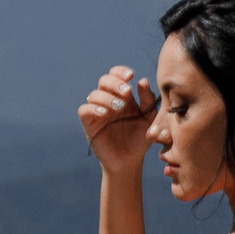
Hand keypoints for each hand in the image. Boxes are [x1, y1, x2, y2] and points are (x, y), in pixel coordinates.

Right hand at [80, 65, 156, 179]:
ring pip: (94, 94)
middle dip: (115, 83)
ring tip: (119, 107)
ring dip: (106, 97)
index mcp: (124, 97)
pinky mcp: (89, 124)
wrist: (130, 161)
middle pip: (104, 81)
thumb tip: (142, 81)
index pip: (118, 76)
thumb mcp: (149, 119)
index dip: (121, 72)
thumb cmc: (140, 139)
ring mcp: (98, 111)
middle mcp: (109, 101)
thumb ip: (148, 100)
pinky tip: (105, 113)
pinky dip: (93, 108)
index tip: (131, 75)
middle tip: (126, 92)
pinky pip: (85, 110)